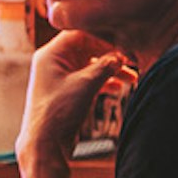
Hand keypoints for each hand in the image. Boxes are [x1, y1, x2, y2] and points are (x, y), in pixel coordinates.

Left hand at [22, 26, 127, 166]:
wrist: (45, 144)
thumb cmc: (58, 112)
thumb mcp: (86, 84)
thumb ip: (104, 66)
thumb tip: (120, 56)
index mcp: (50, 55)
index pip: (79, 33)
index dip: (102, 37)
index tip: (123, 44)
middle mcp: (53, 62)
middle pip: (86, 48)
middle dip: (109, 54)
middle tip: (131, 60)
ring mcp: (59, 77)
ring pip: (90, 65)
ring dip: (110, 70)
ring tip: (132, 77)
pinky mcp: (67, 91)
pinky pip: (88, 79)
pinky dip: (104, 81)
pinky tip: (118, 87)